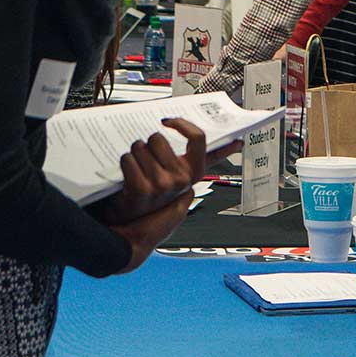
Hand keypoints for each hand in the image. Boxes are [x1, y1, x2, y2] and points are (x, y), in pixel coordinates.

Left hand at [104, 119, 211, 272]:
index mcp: (192, 174)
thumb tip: (233, 143)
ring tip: (134, 173)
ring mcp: (161, 186)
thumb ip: (196, 163)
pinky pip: (127, 159)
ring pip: (140, 146)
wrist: (131, 235)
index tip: (169, 121)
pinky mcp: (141, 190)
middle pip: (159, 138)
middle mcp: (180, 180)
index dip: (184, 125)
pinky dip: (122, 164)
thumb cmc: (153, 206)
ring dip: (133, 155)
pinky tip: (125, 178)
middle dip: (147, 145)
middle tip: (144, 164)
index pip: (198, 139)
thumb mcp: (180, 184)